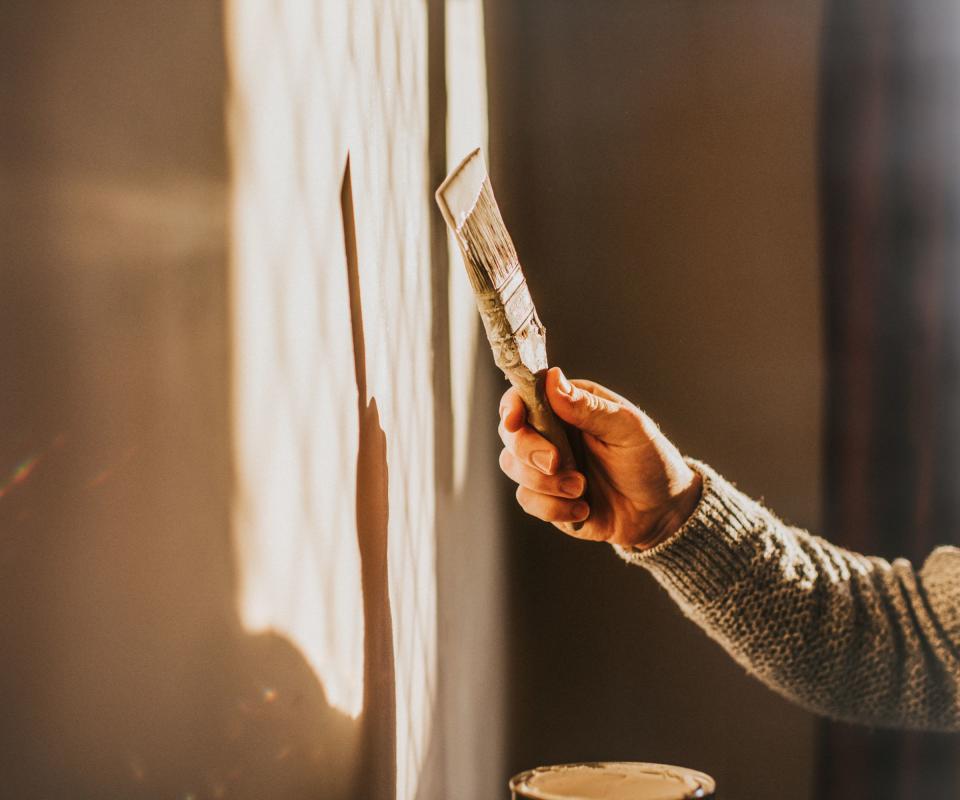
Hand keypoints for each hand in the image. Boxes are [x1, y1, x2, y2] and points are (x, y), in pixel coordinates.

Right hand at [498, 367, 701, 548]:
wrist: (661, 512)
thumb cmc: (650, 460)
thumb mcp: (627, 428)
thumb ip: (588, 407)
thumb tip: (553, 379)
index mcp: (568, 406)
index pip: (525, 396)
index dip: (512, 406)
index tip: (514, 421)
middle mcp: (551, 433)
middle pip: (510, 433)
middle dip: (528, 450)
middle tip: (558, 463)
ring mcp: (546, 466)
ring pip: (512, 467)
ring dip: (546, 483)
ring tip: (582, 489)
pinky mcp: (546, 497)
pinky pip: (528, 500)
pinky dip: (554, 508)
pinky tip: (584, 508)